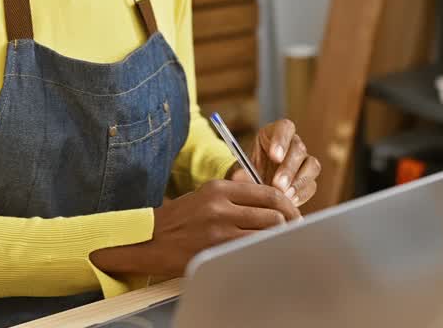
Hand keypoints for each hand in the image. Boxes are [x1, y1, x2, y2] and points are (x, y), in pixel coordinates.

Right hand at [90, 179, 300, 279]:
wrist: (149, 238)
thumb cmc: (180, 218)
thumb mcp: (205, 194)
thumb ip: (235, 192)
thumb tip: (269, 196)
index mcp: (220, 188)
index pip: (268, 193)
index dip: (287, 206)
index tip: (293, 215)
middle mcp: (221, 205)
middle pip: (273, 213)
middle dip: (289, 225)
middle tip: (294, 232)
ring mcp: (218, 228)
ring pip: (266, 232)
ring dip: (278, 239)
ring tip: (281, 243)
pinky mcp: (215, 249)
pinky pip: (250, 249)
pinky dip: (262, 251)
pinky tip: (264, 254)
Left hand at [228, 119, 320, 206]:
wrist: (253, 186)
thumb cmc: (247, 171)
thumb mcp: (241, 168)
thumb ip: (242, 171)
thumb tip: (239, 177)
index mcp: (276, 132)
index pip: (285, 128)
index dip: (281, 140)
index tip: (274, 156)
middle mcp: (293, 143)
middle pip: (299, 149)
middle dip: (288, 168)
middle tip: (278, 184)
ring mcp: (304, 161)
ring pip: (311, 166)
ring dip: (298, 182)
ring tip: (284, 195)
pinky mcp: (309, 179)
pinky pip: (311, 185)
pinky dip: (302, 194)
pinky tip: (290, 201)